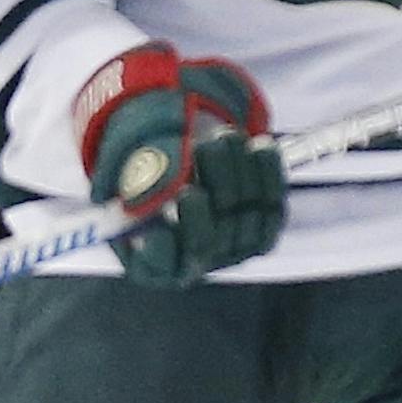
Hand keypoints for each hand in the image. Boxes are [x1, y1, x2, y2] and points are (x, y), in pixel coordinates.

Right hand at [75, 42, 286, 285]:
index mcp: (150, 264)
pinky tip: (259, 146)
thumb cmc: (144, 170)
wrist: (180, 165)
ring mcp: (229, 253)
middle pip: (208, 238)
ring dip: (237, 170)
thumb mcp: (129, 171)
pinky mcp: (259, 236)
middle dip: (211, 187)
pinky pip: (272, 210)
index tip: (178, 198)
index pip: (162, 264)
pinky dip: (268, 176)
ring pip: (242, 218)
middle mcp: (192, 267)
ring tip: (224, 136)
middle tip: (204, 146)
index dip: (169, 239)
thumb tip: (152, 192)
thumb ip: (136, 182)